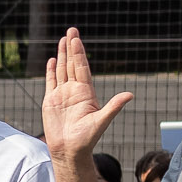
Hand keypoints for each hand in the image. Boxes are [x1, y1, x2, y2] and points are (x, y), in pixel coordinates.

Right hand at [40, 30, 131, 164]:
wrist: (69, 151)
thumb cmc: (86, 139)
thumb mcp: (101, 121)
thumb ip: (114, 106)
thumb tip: (130, 95)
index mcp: (86, 92)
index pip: (82, 67)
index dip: (79, 52)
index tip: (76, 39)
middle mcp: (74, 90)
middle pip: (72, 64)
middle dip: (71, 47)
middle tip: (71, 31)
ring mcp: (62, 95)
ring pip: (62, 70)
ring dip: (62, 55)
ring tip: (62, 39)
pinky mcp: (50, 101)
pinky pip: (51, 82)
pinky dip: (51, 71)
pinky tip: (52, 60)